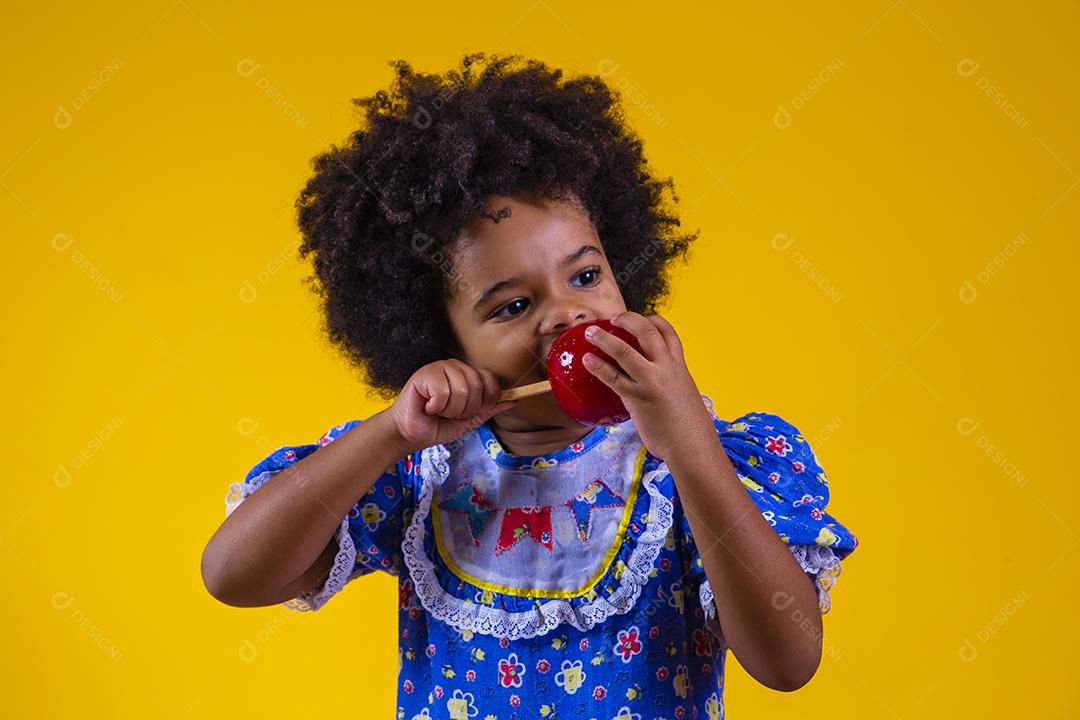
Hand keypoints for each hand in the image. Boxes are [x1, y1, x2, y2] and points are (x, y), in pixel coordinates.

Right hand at [387, 359, 517, 453]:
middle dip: (465, 409)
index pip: (490, 379)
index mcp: (468, 375)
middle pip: (477, 385)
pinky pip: (443, 391)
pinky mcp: (425, 373)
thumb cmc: (438, 425)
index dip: (487, 399)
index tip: (473, 412)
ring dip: (450, 410)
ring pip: (461, 389)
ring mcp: (440, 368)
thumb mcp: (469, 420)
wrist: (412, 433)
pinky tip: (428, 406)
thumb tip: (513, 401)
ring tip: (438, 410)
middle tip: (450, 414)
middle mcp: (456, 367)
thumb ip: (489, 409)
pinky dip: (436, 406)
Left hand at [581, 312, 714, 458]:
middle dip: (628, 320)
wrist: (692, 446)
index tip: (645, 318)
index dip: (656, 321)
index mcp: (680, 367)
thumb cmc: (689, 428)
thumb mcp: (685, 396)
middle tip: (614, 318)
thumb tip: (655, 389)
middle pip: (647, 331)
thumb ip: (670, 385)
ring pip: (624, 350)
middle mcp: (666, 368)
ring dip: (605, 338)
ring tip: (591, 332)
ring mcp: (650, 381)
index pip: (669, 334)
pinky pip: (612, 377)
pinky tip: (587, 360)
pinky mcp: (636, 398)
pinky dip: (598, 366)